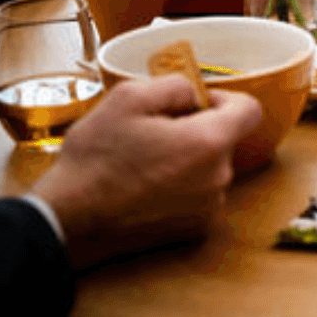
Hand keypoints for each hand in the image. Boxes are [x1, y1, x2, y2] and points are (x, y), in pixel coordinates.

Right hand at [32, 77, 261, 269]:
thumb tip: (193, 95)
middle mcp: (218, 178)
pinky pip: (197, 195)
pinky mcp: (193, 231)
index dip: (226, 98)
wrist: (68, 223)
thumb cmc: (96, 161)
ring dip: (186, 159)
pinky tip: (144, 187)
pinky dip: (179, 186)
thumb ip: (173, 86)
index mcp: (209, 143)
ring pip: (208, 168)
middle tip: (154, 132)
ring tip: (143, 162)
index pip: (249, 109)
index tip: (197, 102)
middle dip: (196, 129)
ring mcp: (208, 208)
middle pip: (223, 140)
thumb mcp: (128, 98)